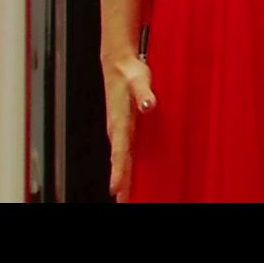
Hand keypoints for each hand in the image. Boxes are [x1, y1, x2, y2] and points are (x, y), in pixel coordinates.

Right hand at [103, 54, 156, 201]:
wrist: (118, 62)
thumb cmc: (129, 71)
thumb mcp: (139, 79)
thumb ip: (144, 93)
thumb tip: (148, 105)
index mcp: (120, 121)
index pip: (119, 152)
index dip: (118, 171)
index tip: (116, 189)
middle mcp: (116, 128)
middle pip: (118, 162)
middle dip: (120, 183)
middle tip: (123, 202)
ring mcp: (119, 129)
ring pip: (120, 159)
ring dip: (121, 178)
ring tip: (123, 197)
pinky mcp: (123, 127)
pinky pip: (123, 152)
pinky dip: (124, 166)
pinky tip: (128, 175)